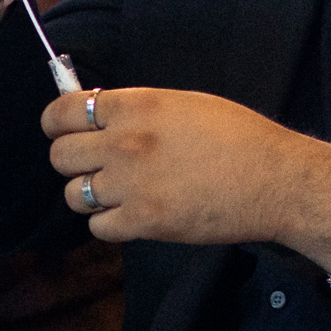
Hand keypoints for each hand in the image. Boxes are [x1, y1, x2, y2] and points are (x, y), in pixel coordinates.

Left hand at [43, 87, 330, 268]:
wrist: (274, 179)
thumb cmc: (239, 136)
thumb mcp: (183, 104)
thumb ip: (138, 109)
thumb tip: (100, 116)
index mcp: (136, 106)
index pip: (64, 112)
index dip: (56, 122)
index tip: (60, 129)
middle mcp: (124, 143)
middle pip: (60, 155)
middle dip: (70, 159)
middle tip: (88, 163)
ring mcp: (130, 185)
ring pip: (74, 194)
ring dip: (88, 193)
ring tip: (112, 192)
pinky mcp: (143, 222)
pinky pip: (98, 226)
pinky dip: (109, 222)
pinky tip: (128, 214)